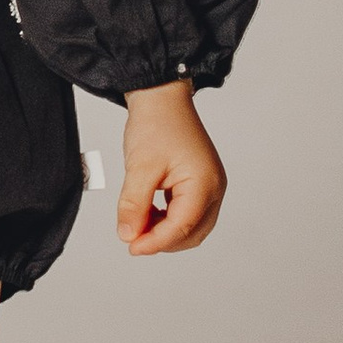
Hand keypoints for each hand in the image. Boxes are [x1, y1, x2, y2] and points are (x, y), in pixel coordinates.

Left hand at [117, 79, 225, 253]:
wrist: (160, 95)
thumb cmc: (155, 124)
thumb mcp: (140, 166)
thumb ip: (134, 203)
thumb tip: (128, 235)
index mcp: (205, 185)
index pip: (182, 227)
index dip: (156, 242)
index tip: (132, 248)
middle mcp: (214, 189)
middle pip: (192, 232)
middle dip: (162, 239)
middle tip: (132, 240)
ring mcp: (210, 186)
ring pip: (191, 224)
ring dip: (165, 230)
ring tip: (137, 224)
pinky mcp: (200, 181)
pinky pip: (187, 210)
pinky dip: (168, 216)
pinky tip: (148, 211)